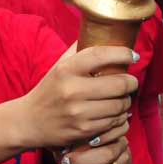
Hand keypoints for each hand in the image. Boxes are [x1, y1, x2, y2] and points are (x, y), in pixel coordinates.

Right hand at [19, 45, 138, 149]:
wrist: (29, 122)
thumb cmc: (49, 90)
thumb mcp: (59, 66)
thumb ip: (79, 50)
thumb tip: (102, 33)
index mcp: (66, 69)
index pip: (102, 55)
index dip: (123, 54)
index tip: (132, 56)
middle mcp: (72, 90)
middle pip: (119, 84)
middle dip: (131, 82)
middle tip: (131, 81)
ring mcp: (79, 113)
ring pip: (120, 105)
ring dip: (126, 101)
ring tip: (122, 97)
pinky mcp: (84, 130)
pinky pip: (115, 122)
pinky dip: (120, 116)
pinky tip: (115, 112)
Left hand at [51, 139, 131, 163]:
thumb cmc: (86, 150)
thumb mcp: (81, 142)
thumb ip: (75, 141)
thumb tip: (64, 148)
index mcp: (115, 135)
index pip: (104, 137)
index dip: (88, 142)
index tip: (66, 151)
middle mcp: (123, 150)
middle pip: (106, 156)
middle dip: (82, 161)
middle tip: (63, 163)